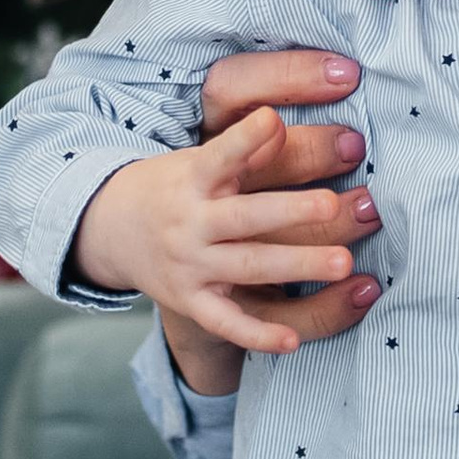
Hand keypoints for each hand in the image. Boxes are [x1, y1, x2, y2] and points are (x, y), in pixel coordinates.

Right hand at [153, 51, 375, 389]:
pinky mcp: (194, 302)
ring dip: (296, 264)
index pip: (219, 155)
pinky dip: (259, 334)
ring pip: (249, 267)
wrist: (113, 231)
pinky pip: (228, 322)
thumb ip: (242, 146)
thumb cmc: (177, 186)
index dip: (245, 138)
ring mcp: (192, 266)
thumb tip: (280, 120)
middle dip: (291, 212)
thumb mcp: (199, 158)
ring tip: (345, 263)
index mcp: (194, 178)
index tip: (274, 119)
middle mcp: (192, 223)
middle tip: (336, 204)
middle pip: (246, 218)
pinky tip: (294, 339)